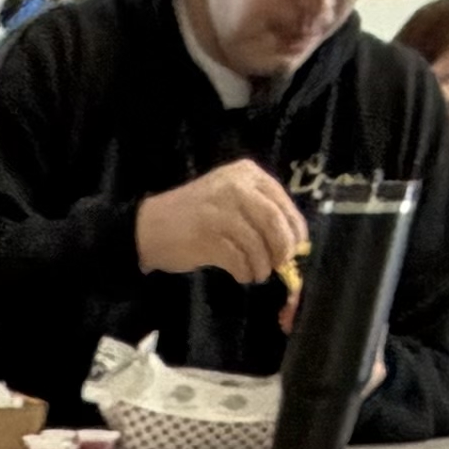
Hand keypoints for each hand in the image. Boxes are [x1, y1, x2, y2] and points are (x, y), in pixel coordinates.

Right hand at [130, 158, 307, 289]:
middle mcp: (235, 187)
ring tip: (256, 274)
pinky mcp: (208, 237)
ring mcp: (221, 211)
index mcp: (245, 173)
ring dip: (262, 266)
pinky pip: (239, 260)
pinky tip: (241, 275)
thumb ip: (258, 208)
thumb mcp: (230, 197)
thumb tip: (292, 238)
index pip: (281, 201)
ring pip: (258, 244)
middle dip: (282, 249)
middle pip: (274, 222)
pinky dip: (245, 272)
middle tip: (280, 265)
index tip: (297, 247)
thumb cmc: (195, 215)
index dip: (295, 227)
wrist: (151, 226)